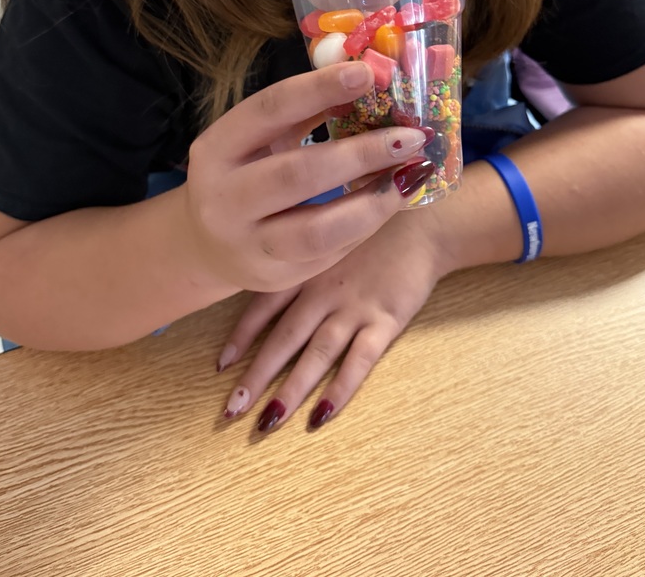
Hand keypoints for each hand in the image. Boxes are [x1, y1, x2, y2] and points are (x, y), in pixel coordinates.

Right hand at [182, 60, 435, 293]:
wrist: (207, 244)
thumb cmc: (247, 173)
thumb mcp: (260, 139)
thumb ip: (304, 113)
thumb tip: (368, 82)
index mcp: (217, 149)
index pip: (269, 110)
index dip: (319, 89)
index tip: (367, 74)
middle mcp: (223, 199)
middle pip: (299, 174)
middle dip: (362, 153)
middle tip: (410, 138)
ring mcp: (247, 244)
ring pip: (319, 229)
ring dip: (374, 201)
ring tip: (411, 175)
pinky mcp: (275, 277)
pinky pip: (331, 253)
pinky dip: (367, 225)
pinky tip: (390, 201)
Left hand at [217, 210, 457, 431]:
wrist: (423, 222)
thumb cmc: (371, 229)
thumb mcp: (326, 237)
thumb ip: (300, 260)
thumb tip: (263, 278)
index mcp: (305, 268)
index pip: (263, 306)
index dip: (241, 337)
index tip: (221, 366)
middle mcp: (322, 290)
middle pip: (283, 338)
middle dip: (255, 376)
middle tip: (231, 409)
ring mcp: (354, 307)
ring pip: (315, 354)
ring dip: (290, 389)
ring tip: (268, 421)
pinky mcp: (385, 321)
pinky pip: (359, 361)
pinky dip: (340, 389)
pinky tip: (322, 415)